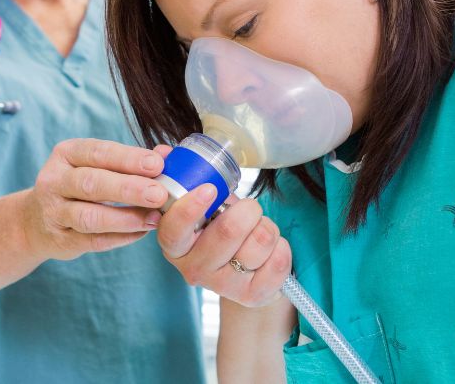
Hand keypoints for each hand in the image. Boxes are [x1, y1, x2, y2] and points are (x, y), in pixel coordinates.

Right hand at [22, 139, 170, 260]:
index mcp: (66, 154)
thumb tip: (167, 155)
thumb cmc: (78, 187)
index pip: (98, 152)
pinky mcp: (60, 240)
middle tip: (159, 194)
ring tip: (155, 218)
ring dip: (125, 218)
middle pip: (91, 184)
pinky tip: (141, 232)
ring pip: (90, 217)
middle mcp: (54, 180)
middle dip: (128, 188)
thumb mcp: (96, 166)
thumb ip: (130, 161)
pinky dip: (120, 238)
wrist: (35, 221)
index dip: (128, 158)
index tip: (157, 164)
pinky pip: (93, 241)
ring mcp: (54, 212)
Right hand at [157, 184, 291, 306]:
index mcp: (175, 245)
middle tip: (250, 209)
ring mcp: (222, 286)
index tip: (210, 190)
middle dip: (248, 209)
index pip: (173, 231)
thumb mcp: (207, 207)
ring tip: (258, 231)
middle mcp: (194, 270)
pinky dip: (281, 246)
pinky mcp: (250, 297)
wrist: (245, 272)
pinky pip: (278, 260)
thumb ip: (196, 186)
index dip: (190, 208)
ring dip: (266, 227)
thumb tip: (177, 158)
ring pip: (260, 240)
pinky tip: (271, 250)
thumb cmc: (222, 229)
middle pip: (228, 230)